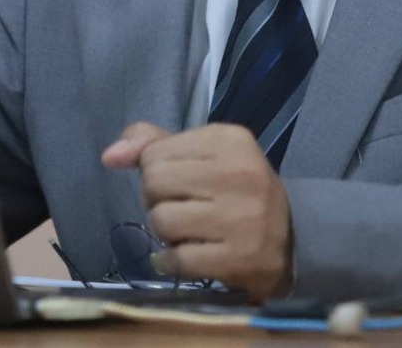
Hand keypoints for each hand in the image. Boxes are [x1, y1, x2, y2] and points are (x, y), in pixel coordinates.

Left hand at [101, 121, 293, 300]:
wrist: (292, 240)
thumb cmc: (238, 191)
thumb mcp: (204, 154)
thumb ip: (154, 145)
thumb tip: (109, 156)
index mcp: (230, 140)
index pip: (156, 152)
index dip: (155, 170)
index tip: (179, 183)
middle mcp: (238, 174)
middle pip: (155, 183)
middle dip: (156, 199)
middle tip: (179, 207)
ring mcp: (240, 218)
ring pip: (161, 220)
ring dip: (163, 232)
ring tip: (184, 232)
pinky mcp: (238, 257)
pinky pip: (176, 258)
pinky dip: (168, 262)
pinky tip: (180, 258)